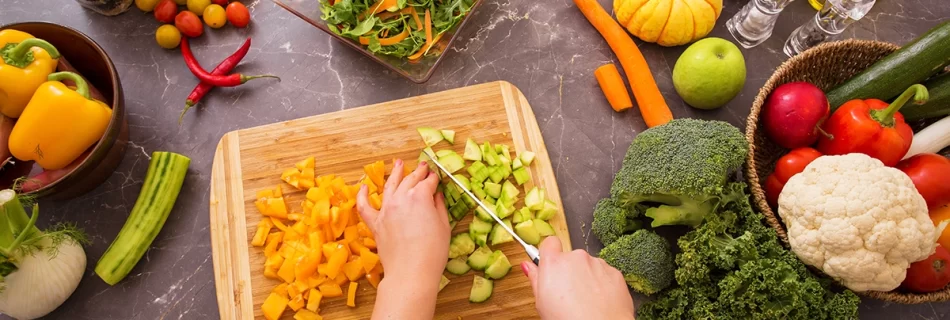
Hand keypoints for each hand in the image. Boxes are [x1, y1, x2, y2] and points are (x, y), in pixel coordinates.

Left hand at [356, 159, 450, 318]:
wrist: (411, 273)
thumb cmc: (433, 252)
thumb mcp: (444, 227)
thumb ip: (439, 207)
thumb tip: (436, 196)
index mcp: (420, 196)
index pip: (428, 182)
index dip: (434, 179)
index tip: (436, 178)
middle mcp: (401, 198)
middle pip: (410, 180)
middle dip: (418, 172)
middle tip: (423, 166)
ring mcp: (386, 209)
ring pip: (390, 186)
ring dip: (395, 173)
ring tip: (398, 163)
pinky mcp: (375, 223)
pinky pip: (364, 206)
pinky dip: (362, 195)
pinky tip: (363, 186)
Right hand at [522, 237, 635, 319]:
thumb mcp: (542, 303)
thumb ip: (535, 279)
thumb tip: (528, 266)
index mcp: (555, 263)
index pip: (549, 243)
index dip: (550, 253)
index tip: (550, 266)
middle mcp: (576, 258)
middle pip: (570, 258)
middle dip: (569, 271)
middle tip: (568, 294)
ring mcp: (597, 264)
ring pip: (588, 266)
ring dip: (586, 278)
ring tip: (585, 301)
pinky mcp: (614, 273)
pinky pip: (604, 274)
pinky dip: (602, 284)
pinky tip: (599, 302)